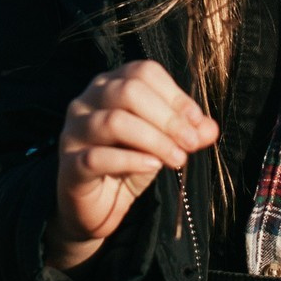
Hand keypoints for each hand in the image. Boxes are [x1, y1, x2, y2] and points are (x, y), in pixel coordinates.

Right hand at [46, 60, 217, 271]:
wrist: (97, 207)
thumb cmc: (128, 165)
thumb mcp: (162, 145)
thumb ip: (186, 133)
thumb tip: (211, 128)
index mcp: (109, 85)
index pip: (143, 73)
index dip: (175, 95)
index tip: (197, 122)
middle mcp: (86, 101)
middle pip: (129, 91)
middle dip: (167, 117)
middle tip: (190, 143)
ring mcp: (74, 131)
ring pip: (114, 121)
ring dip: (154, 139)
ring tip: (177, 159)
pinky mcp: (69, 164)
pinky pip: (98, 157)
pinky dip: (131, 160)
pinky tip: (153, 167)